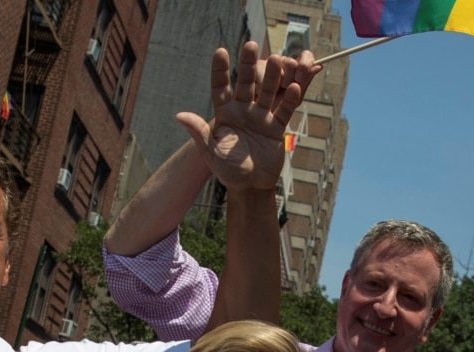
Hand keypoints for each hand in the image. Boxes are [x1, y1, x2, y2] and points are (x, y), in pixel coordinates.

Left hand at [176, 42, 319, 193]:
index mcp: (224, 113)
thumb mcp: (211, 151)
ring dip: (271, 77)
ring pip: (267, 92)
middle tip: (251, 44)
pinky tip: (293, 86)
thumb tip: (180, 115)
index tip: (221, 51)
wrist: (251, 185)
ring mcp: (260, 117)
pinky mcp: (275, 127)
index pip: (220, 87)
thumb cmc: (227, 170)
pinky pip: (283, 111)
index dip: (220, 70)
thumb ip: (200, 132)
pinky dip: (288, 99)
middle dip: (248, 65)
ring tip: (276, 60)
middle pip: (246, 83)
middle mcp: (242, 111)